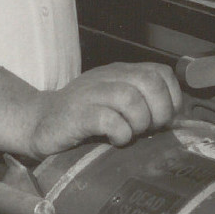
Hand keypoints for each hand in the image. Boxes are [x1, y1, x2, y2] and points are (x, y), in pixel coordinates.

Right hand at [24, 62, 180, 157]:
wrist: (39, 122)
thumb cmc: (83, 119)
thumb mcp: (115, 104)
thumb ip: (141, 104)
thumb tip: (175, 124)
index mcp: (121, 73)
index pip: (161, 73)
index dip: (171, 98)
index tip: (164, 121)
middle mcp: (108, 77)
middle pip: (149, 81)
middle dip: (158, 111)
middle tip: (148, 130)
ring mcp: (91, 93)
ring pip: (131, 97)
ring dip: (139, 122)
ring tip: (130, 135)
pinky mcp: (77, 114)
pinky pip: (108, 119)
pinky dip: (119, 132)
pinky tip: (115, 140)